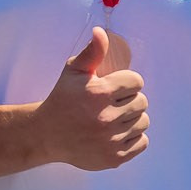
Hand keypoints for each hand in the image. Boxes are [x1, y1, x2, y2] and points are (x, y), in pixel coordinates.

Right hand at [32, 28, 148, 170]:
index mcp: (99, 94)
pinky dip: (134, 137)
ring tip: (115, 117)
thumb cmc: (62, 99)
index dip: (127, 82)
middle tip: (113, 103)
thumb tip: (101, 32)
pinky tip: (117, 133)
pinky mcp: (115, 157)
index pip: (136, 82)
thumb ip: (91, 52)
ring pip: (143, 122)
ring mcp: (111, 140)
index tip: (115, 87)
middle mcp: (106, 117)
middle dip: (130, 100)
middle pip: (142, 102)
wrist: (47, 134)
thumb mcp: (73, 71)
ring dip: (133, 119)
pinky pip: (142, 142)